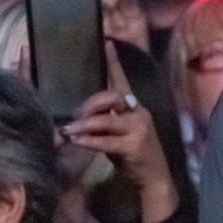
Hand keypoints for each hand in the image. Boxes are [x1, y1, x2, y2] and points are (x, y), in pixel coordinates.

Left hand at [61, 41, 176, 222]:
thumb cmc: (133, 158)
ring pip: (106, 119)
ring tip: (68, 130)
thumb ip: (105, 122)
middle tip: (75, 114)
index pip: (123, 81)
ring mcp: (139, 129)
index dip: (114, 63)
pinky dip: (89, 140)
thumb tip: (82, 116)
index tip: (107, 42)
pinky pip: (106, 140)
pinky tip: (76, 141)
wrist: (154, 180)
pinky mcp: (134, 145)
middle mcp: (139, 113)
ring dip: (85, 124)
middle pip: (112, 96)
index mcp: (135, 108)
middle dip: (90, 104)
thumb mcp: (119, 134)